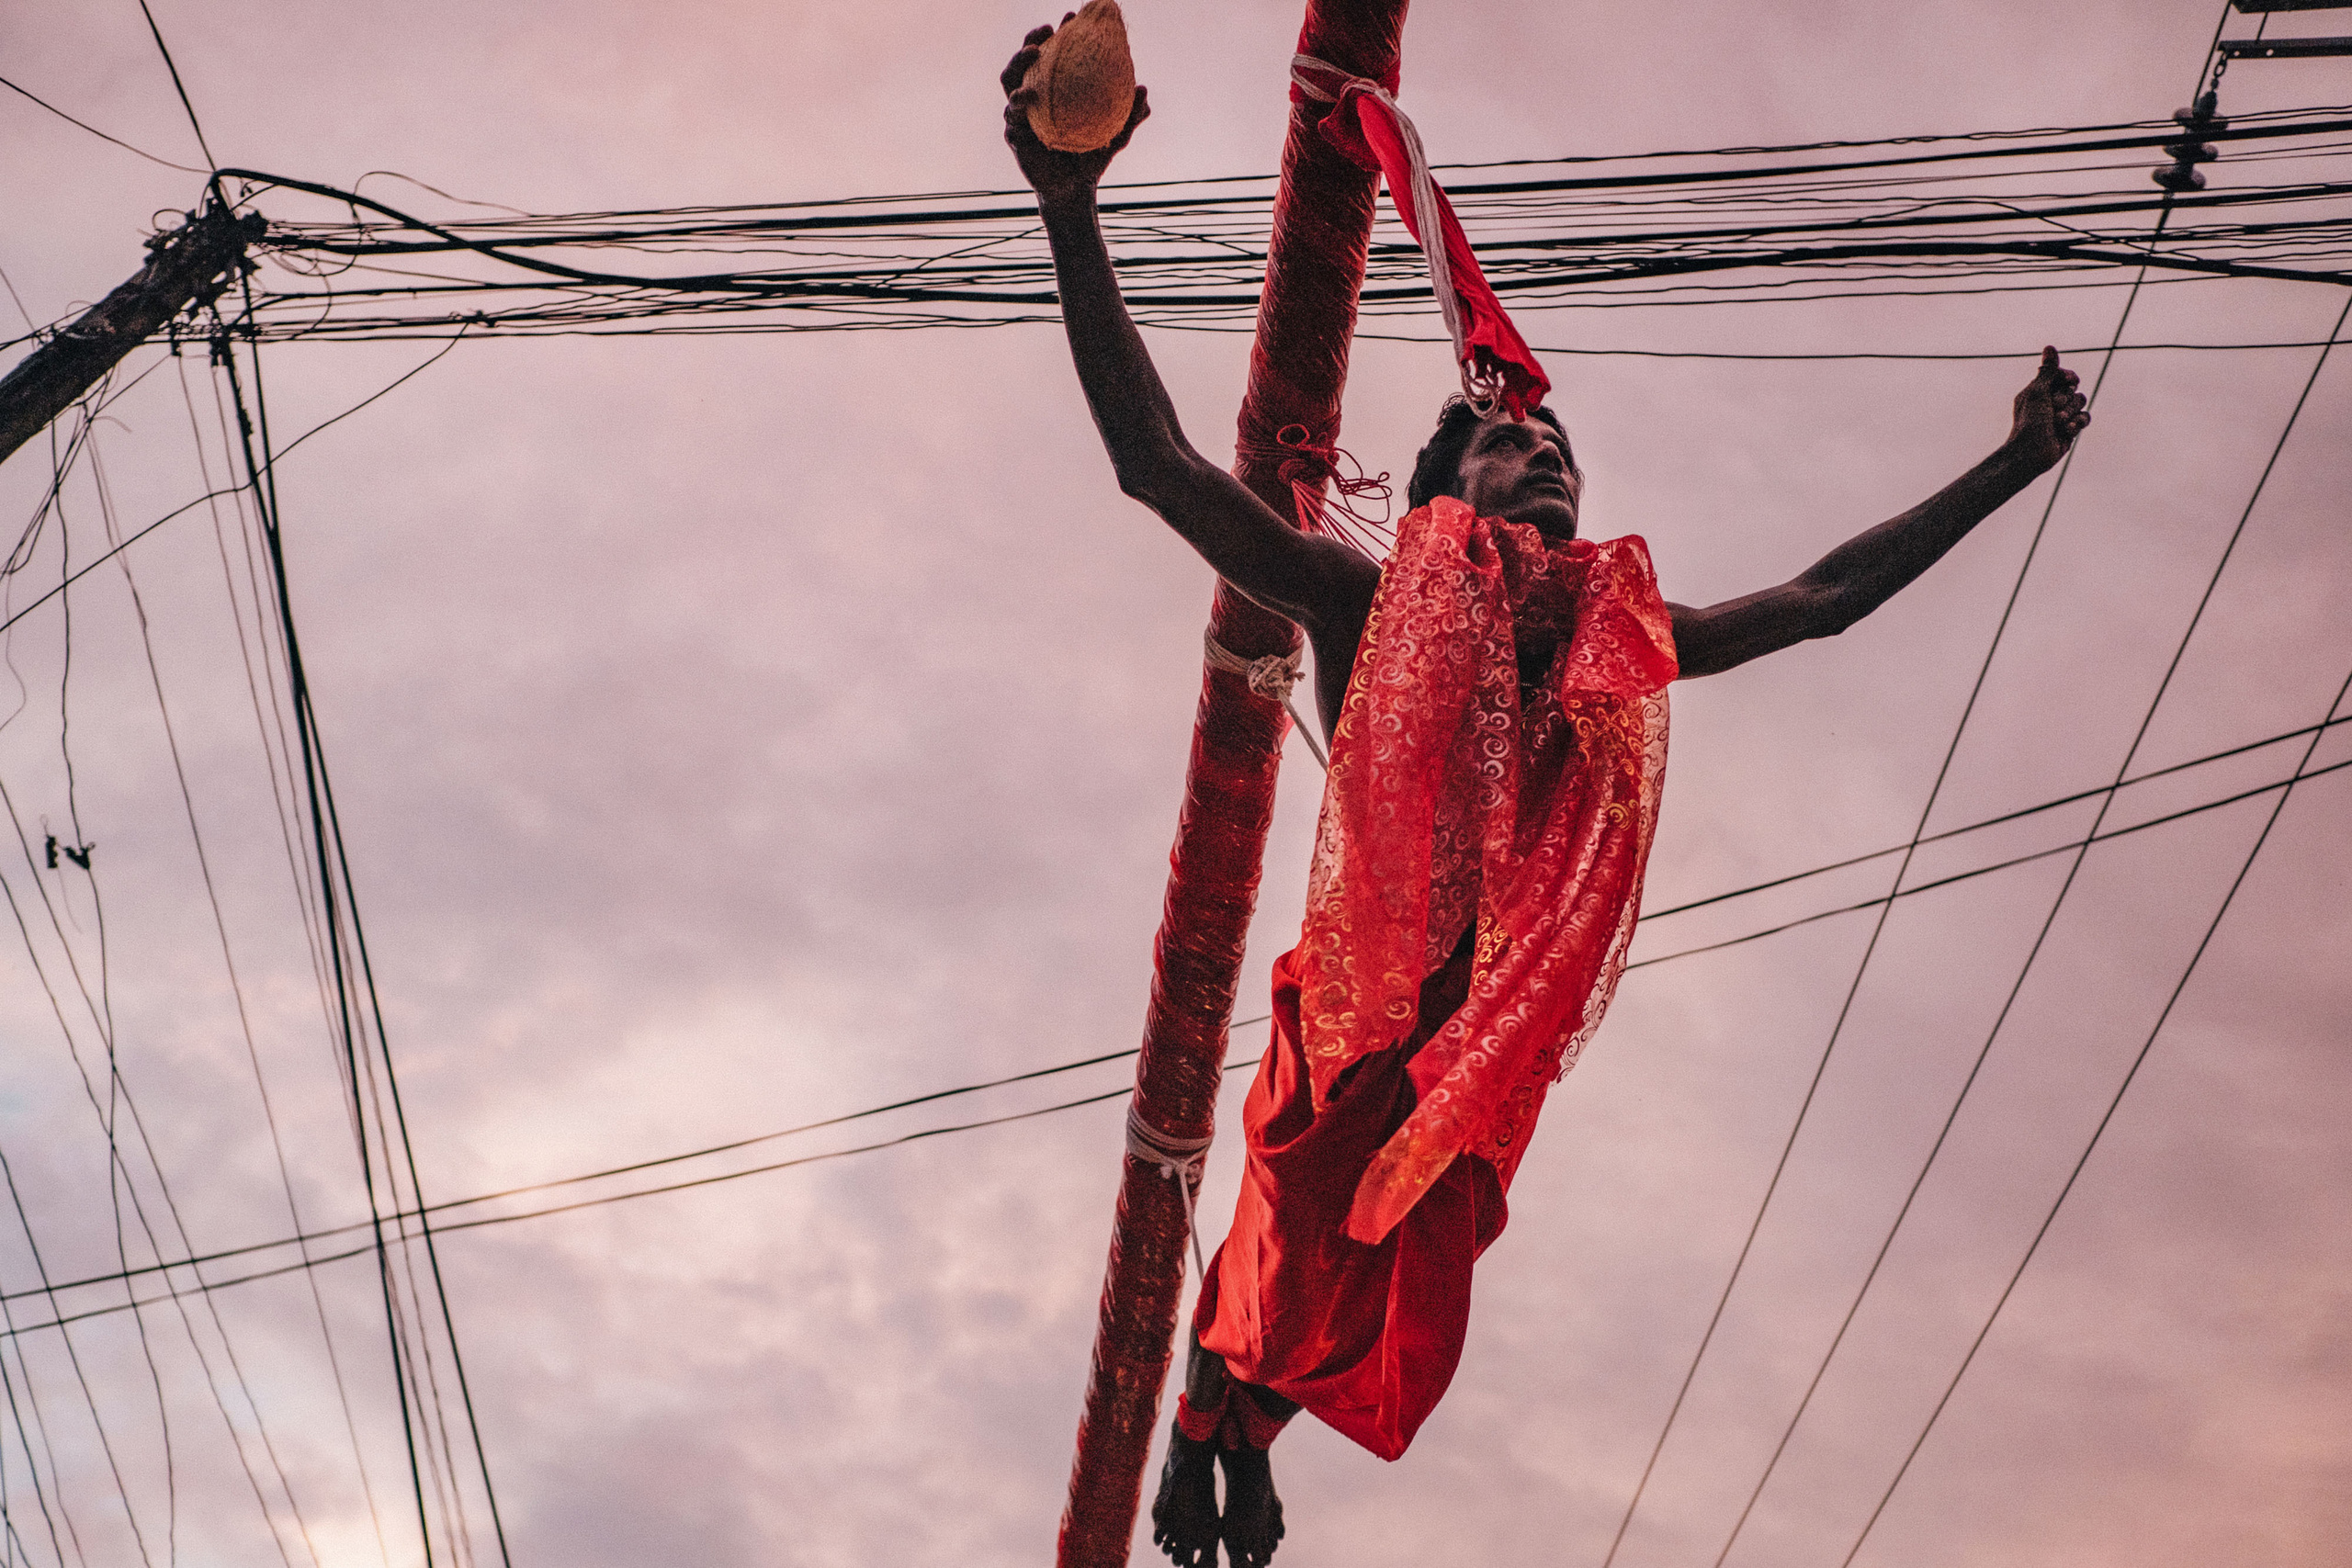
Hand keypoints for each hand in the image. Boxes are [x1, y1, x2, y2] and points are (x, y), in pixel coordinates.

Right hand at [1001, 19, 1149, 204]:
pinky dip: (1017, 106)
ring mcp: (1022, 115)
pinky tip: (1025, 100)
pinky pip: (1011, 118)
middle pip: (1026, 62)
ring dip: (1018, 65)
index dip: (1060, 33)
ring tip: (1033, 55)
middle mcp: (1035, 98)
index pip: (1054, 55)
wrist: (1075, 190)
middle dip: (1031, 40)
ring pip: (1011, 83)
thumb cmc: (1094, 157)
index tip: (1072, 16)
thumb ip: (1130, 115)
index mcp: (1054, 91)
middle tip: (1045, 30)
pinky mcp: (1014, 135)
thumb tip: (1143, 90)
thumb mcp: (1117, 135)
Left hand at [2005, 345, 2090, 470]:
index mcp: (2039, 390)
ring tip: (2057, 422)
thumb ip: (2048, 371)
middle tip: (2053, 408)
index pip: (2063, 375)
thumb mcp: (2037, 392)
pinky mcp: (2069, 428)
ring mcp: (2061, 415)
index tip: (2069, 381)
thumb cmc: (2029, 422)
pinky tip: (2066, 431)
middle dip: (2066, 399)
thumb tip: (2050, 347)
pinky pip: (2085, 418)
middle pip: (2074, 389)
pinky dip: (2077, 423)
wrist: (2030, 453)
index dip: (2069, 377)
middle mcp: (2050, 401)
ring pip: (2081, 402)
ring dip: (2070, 412)